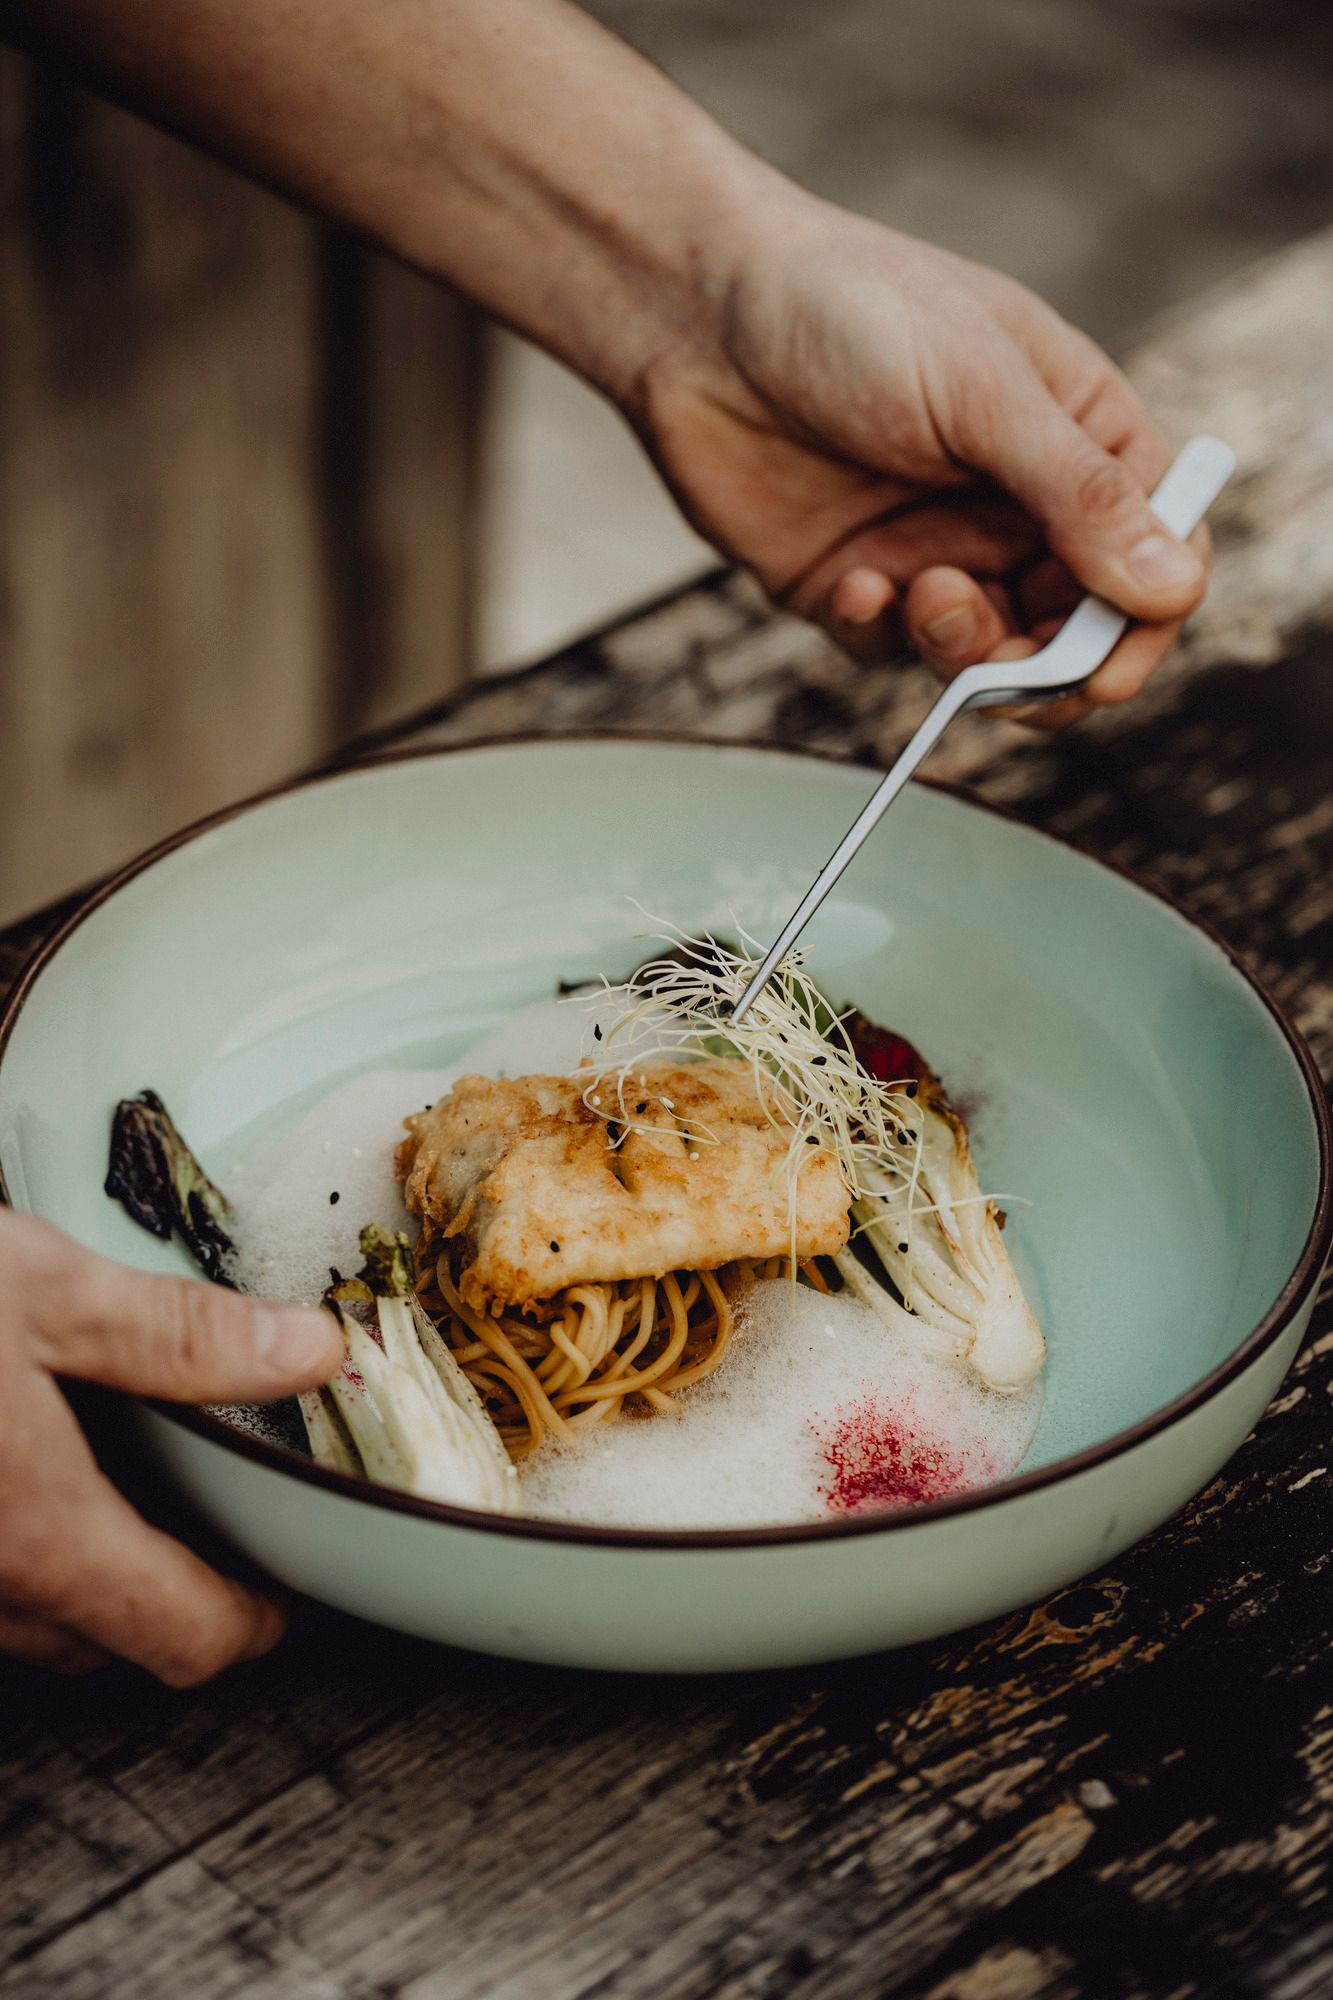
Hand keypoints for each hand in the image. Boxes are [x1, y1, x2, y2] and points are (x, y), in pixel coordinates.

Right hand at [0, 1211, 340, 1682]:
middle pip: (104, 1639)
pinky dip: (23, 1546)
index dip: (254, 1624)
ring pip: (29, 1617)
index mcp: (43, 1536)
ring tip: (132, 1493)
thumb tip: (307, 1348)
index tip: (289, 1597)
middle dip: (172, 1600)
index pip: (182, 1635)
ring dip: (87, 1577)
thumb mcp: (43, 1290)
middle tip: (225, 1531)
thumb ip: (180, 1333)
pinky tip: (30, 1463)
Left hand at [637, 194, 1207, 725]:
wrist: (697, 314)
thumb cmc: (849, 310)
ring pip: (988, 655)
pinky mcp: (857, 583)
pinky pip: (890, 651)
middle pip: (1079, 627)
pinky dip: (878, 631)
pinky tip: (851, 581)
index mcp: (1080, 437)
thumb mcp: (982, 392)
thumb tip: (1173, 587)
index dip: (1147, 618)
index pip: (1160, 551)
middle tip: (1004, 661)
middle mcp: (1018, 502)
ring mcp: (938, 546)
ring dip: (963, 648)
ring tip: (922, 594)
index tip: (1106, 660)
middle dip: (1048, 661)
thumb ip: (1079, 496)